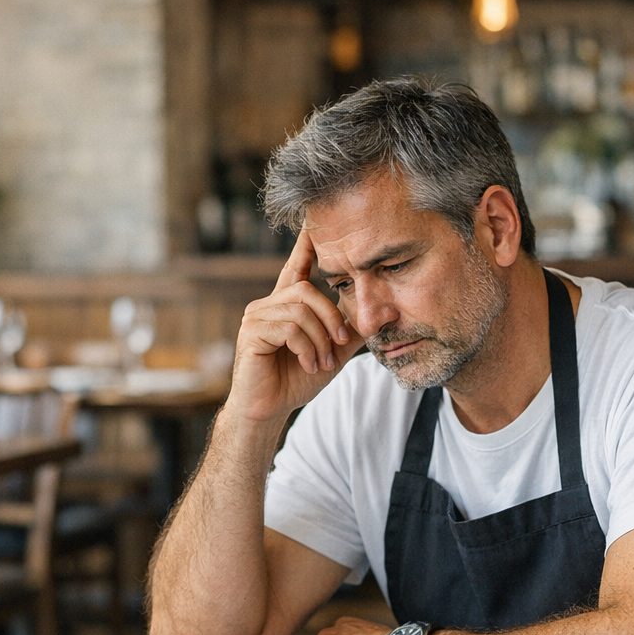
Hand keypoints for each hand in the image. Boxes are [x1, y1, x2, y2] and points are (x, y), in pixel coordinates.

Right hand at [230, 230, 362, 423]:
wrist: (271, 409)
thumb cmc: (296, 379)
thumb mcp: (332, 351)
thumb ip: (350, 330)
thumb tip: (382, 313)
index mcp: (286, 305)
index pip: (297, 267)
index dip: (306, 246)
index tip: (314, 225)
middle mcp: (268, 304)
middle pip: (307, 290)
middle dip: (330, 317)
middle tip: (339, 345)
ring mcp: (256, 317)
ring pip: (300, 310)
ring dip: (320, 339)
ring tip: (322, 362)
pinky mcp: (251, 333)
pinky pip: (289, 328)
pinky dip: (307, 348)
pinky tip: (308, 365)